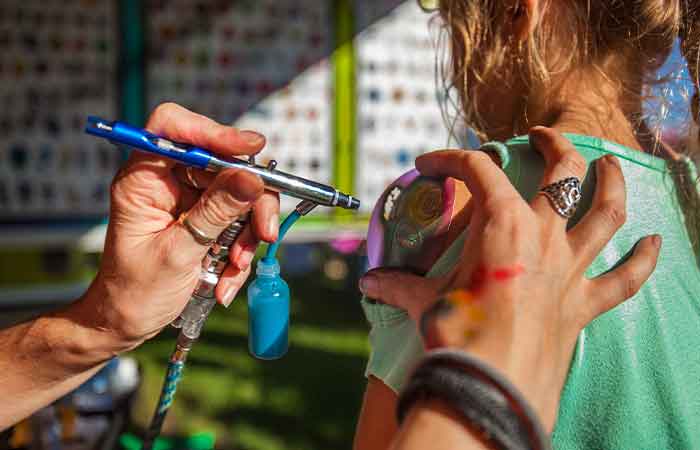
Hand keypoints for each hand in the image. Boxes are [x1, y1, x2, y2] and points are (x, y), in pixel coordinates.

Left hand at [74, 103, 279, 350]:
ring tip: (237, 267)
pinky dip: (241, 250)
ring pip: (239, 194)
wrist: (128, 323)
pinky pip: (238, 221)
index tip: (251, 148)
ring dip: (248, 233)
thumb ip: (216, 212)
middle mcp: (167, 182)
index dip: (213, 132)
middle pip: (222, 165)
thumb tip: (251, 177)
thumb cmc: (134, 292)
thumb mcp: (178, 252)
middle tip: (265, 233)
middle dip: (250, 202)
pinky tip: (227, 280)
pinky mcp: (204, 220)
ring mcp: (188, 200)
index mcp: (143, 179)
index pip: (173, 128)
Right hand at [359, 127, 660, 429]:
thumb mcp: (422, 302)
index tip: (429, 164)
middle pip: (562, 173)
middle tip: (542, 135)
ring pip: (606, 213)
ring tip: (611, 165)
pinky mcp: (585, 303)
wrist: (492, 383)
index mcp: (502, 224)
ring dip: (612, 184)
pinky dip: (642, 260)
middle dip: (554, 145)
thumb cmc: (458, 334)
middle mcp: (544, 236)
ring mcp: (570, 267)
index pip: (478, 170)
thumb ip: (397, 285)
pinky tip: (655, 243)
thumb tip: (369, 283)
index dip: (450, 158)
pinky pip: (624, 279)